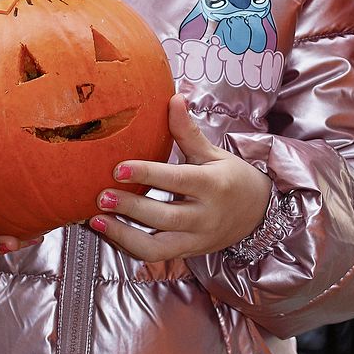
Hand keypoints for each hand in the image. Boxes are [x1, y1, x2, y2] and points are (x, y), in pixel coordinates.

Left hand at [88, 93, 271, 261]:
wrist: (258, 213)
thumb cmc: (232, 179)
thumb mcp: (213, 153)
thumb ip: (188, 131)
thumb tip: (173, 98)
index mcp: (213, 186)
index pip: (177, 180)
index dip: (147, 174)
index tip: (118, 168)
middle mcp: (205, 216)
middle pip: (164, 217)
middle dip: (130, 208)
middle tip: (100, 196)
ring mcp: (196, 239)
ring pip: (157, 247)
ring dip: (123, 236)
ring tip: (96, 221)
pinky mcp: (188, 253)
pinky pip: (155, 255)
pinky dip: (129, 246)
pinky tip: (109, 232)